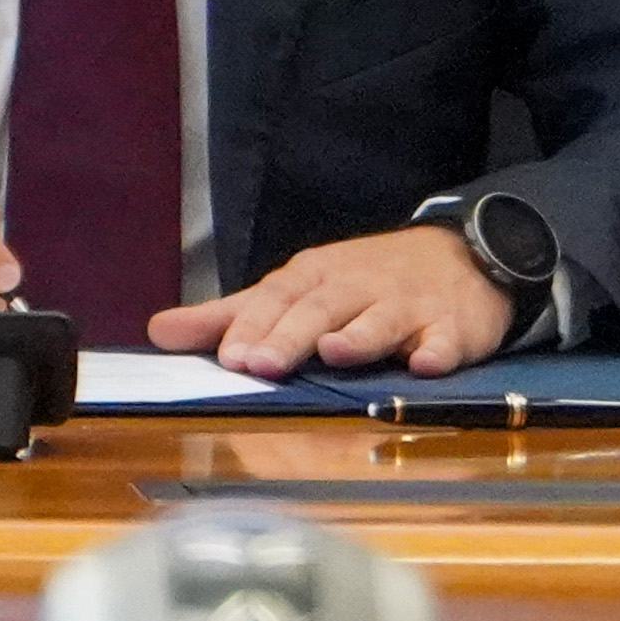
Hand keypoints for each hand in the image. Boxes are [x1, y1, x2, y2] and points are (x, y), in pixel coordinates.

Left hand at [146, 226, 510, 378]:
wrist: (460, 255)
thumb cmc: (362, 280)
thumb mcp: (295, 289)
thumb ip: (229, 316)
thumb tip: (160, 331)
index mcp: (313, 277)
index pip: (276, 299)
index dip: (251, 327)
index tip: (227, 357)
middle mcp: (356, 286)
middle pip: (320, 309)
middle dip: (289, 336)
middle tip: (260, 365)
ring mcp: (406, 305)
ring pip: (380, 319)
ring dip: (358, 335)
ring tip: (333, 353)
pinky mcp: (451, 326)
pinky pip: (445, 339)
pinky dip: (436, 350)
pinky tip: (424, 364)